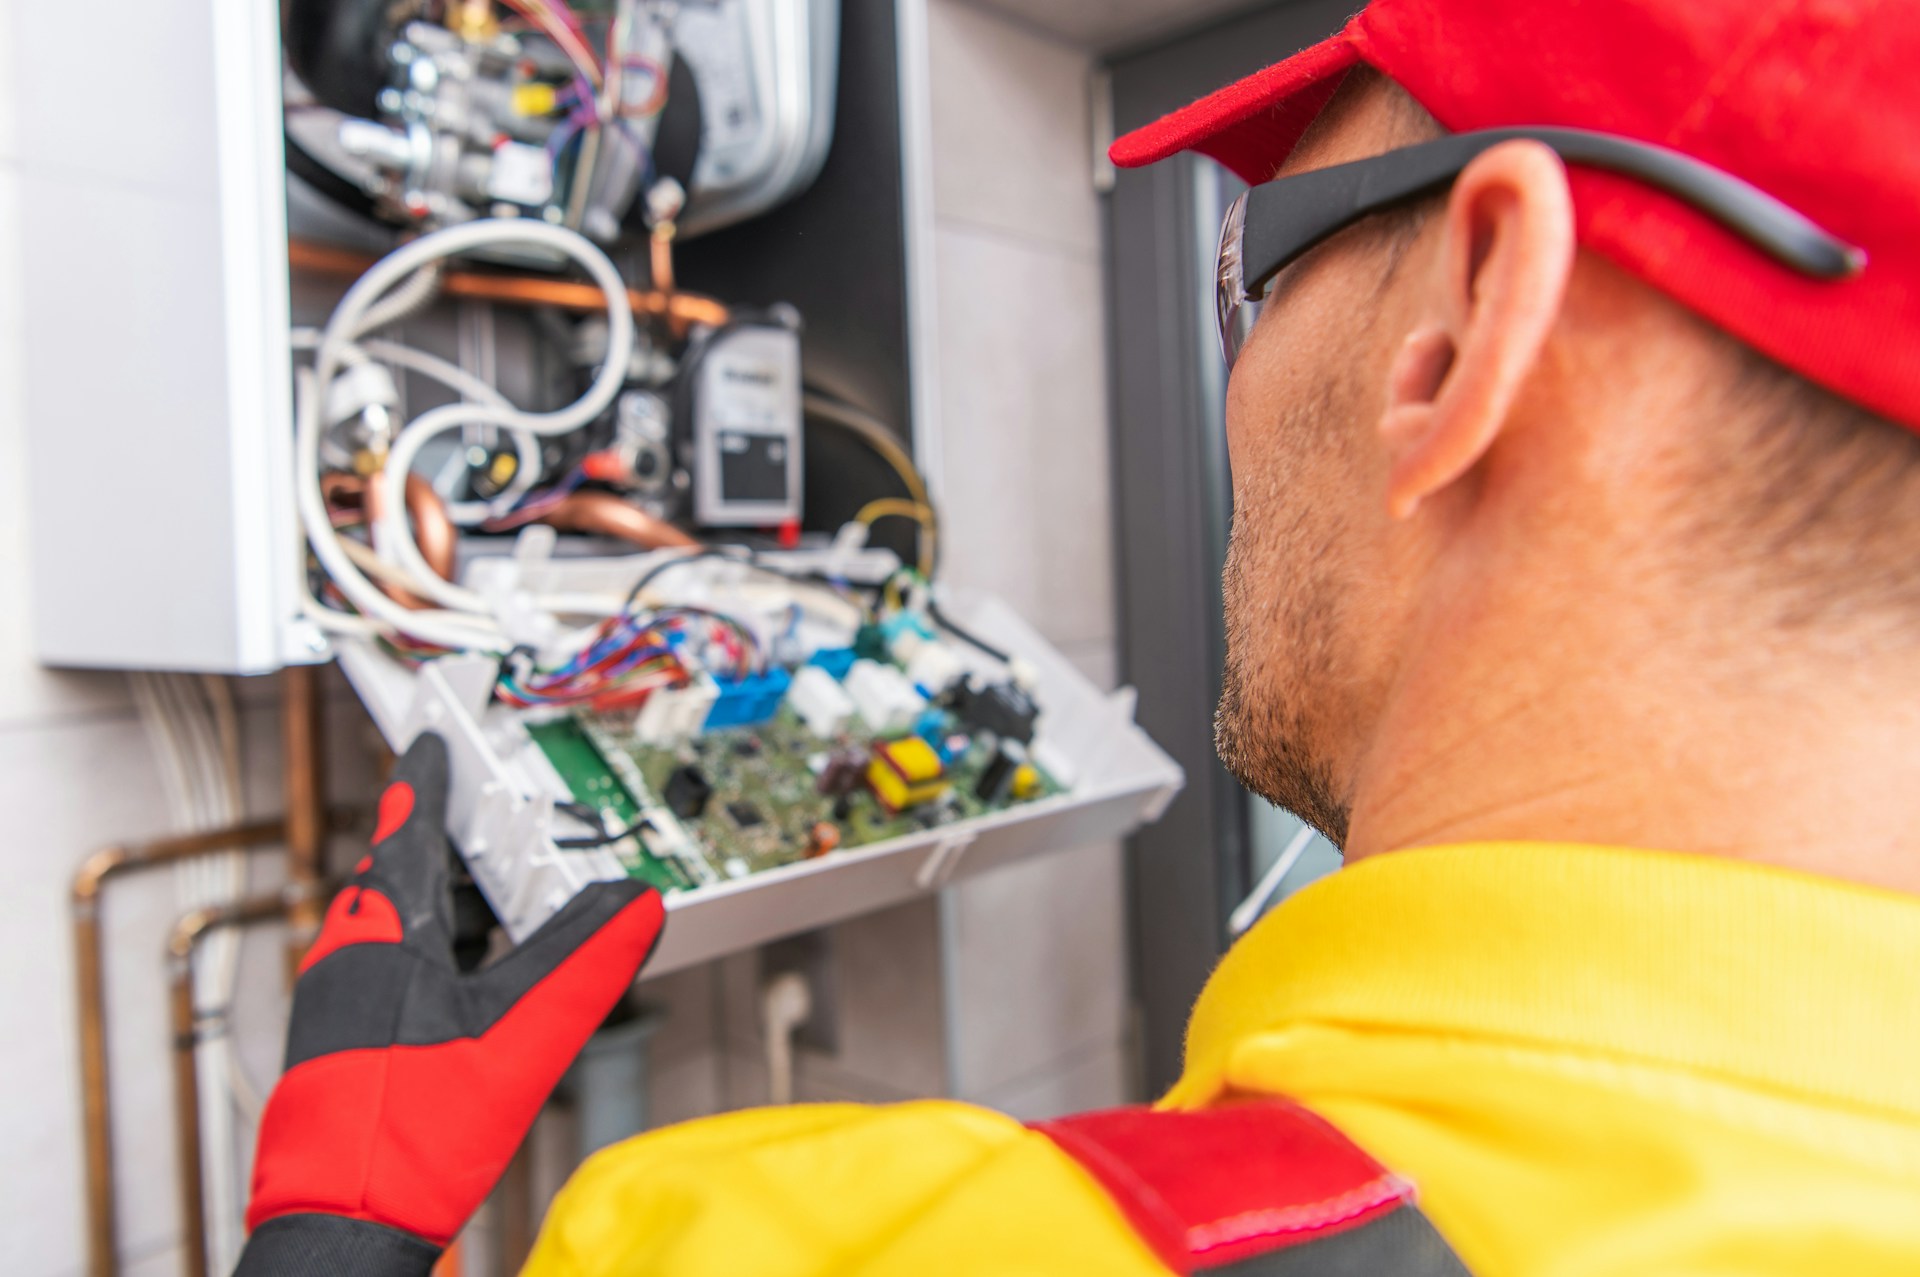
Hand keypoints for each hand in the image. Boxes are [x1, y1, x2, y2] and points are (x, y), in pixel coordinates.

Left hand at [237, 733, 664, 1274]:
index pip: (403, 831)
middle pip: (396, 875)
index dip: (422, 782)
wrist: (342, 1222)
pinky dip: (429, 948)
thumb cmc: (410, 1134)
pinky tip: (463, 978)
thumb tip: (635, 906)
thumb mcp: (522, 1035)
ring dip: (440, 902)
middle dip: (443, 845)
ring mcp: (334, 1004)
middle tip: (484, 822)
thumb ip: (582, 962)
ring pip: (390, 924)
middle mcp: (345, 959)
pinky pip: (385, 965)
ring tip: (492, 899)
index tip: (430, 744)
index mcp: (380, 937)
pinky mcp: (339, 1044)